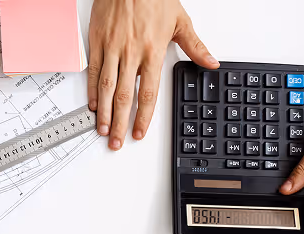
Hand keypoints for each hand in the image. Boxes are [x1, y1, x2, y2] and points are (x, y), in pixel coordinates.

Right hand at [88, 0, 217, 149]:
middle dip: (120, 123)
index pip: (147, 93)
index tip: (138, 133)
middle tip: (116, 142)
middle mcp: (131, 53)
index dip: (142, 117)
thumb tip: (210, 63)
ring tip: (103, 130)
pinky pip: (94, 72)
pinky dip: (93, 91)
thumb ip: (195, 46)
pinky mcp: (98, 42)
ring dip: (105, 113)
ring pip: (107, 88)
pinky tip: (94, 105)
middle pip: (125, 97)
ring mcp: (112, 49)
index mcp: (153, 51)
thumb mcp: (180, 20)